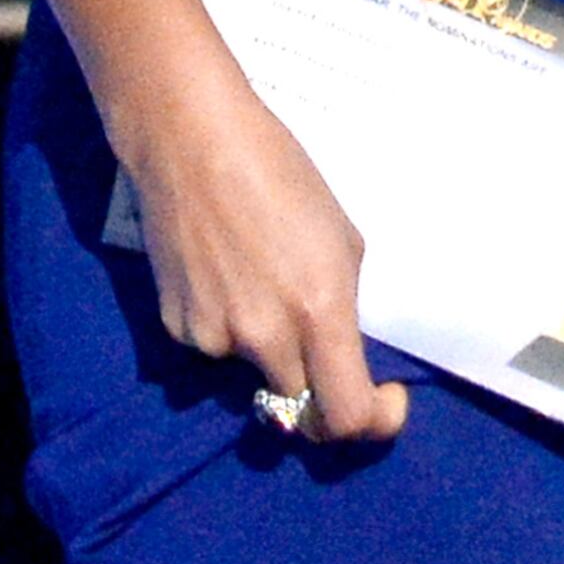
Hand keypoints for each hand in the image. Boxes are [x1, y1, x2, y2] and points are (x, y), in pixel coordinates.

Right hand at [116, 67, 408, 446]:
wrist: (194, 144)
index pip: (348, 413)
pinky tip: (226, 274)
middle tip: (326, 351)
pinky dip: (230, 328)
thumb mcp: (341, 240)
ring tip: (264, 281)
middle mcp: (264, 337)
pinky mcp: (177, 329)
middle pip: (301, 409)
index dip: (375, 419)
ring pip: (256, 375)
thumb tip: (337, 347)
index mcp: (319, 310)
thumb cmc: (283, 174)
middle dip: (323, 393)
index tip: (387, 397)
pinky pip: (217, 349)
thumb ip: (342, 304)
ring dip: (270, 350)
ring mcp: (214, 338)